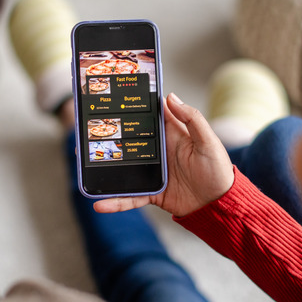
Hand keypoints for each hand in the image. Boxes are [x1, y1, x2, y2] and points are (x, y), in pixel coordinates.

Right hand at [93, 93, 234, 216]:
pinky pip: (130, 196)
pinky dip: (115, 201)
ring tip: (81, 164)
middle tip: (83, 133)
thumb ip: (192, 118)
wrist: (220, 205)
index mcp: (170, 134)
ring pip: (122, 168)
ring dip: (103, 167)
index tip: (108, 99)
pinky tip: (100, 204)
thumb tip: (170, 96)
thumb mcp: (208, 141)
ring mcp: (152, 172)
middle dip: (106, 138)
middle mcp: (158, 151)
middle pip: (127, 141)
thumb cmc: (218, 170)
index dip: (130, 107)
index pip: (147, 116)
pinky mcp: (152, 192)